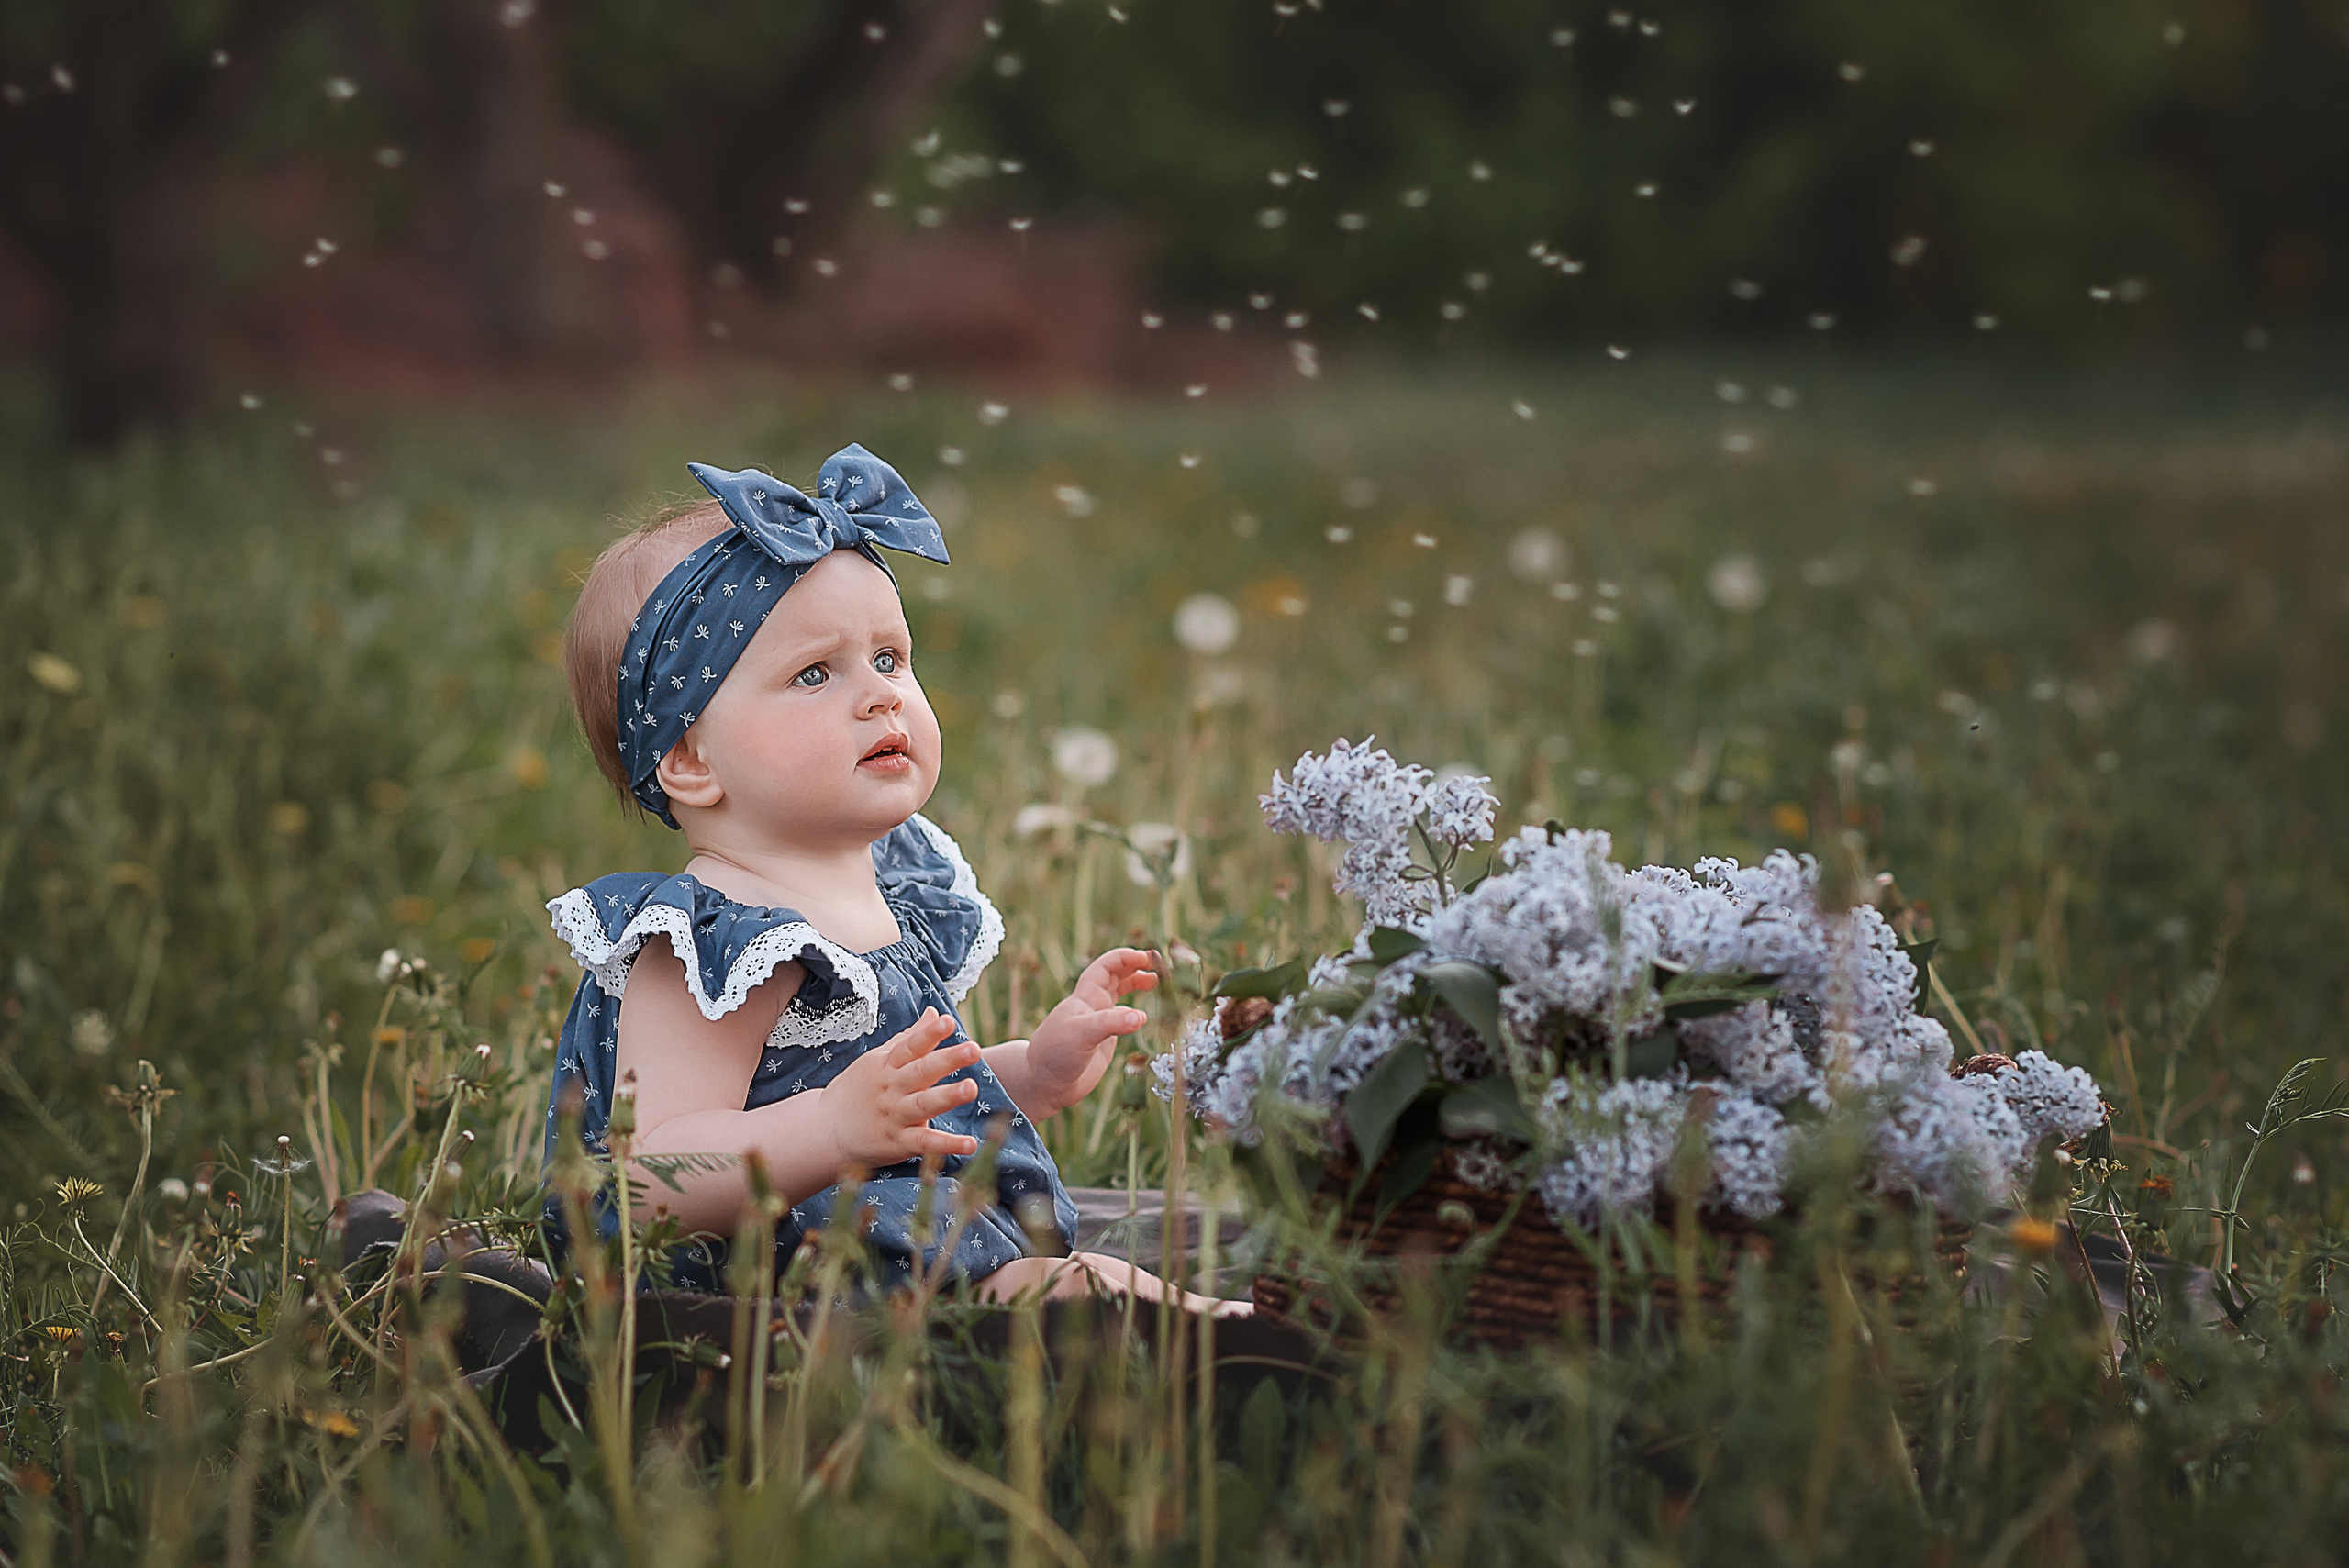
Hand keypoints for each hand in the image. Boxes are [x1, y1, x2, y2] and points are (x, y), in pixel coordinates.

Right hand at [822, 1008, 982, 1170]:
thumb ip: (910, 1038)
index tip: (948, 1021)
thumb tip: (935, 1012)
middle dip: (947, 1060)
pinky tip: (971, 1144)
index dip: (928, 1034)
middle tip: (974, 1049)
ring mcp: (894, 1116)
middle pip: (921, 1072)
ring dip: (948, 1097)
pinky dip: (947, 1145)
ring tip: (972, 1088)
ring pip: (923, 1104)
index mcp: (887, 1066)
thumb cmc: (857, 1090)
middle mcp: (892, 1089)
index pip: (909, 1046)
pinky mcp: (897, 1143)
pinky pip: (924, 1143)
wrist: (825, 1130)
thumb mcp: (878, 1059)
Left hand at [1025, 948, 1159, 1113]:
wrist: (1045, 1084)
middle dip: (1134, 966)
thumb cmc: (1055, 1054)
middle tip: (1156, 966)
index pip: (1106, 966)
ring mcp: (1099, 1022)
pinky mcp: (1104, 1040)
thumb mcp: (1082, 1034)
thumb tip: (1140, 1017)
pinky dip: (1135, 1014)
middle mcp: (1093, 1006)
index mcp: (1085, 997)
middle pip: (1115, 976)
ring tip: (1154, 982)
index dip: (1125, 957)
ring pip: (1119, 994)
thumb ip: (1111, 1024)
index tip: (1145, 958)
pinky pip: (1122, 1019)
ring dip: (1135, 984)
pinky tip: (1142, 1018)